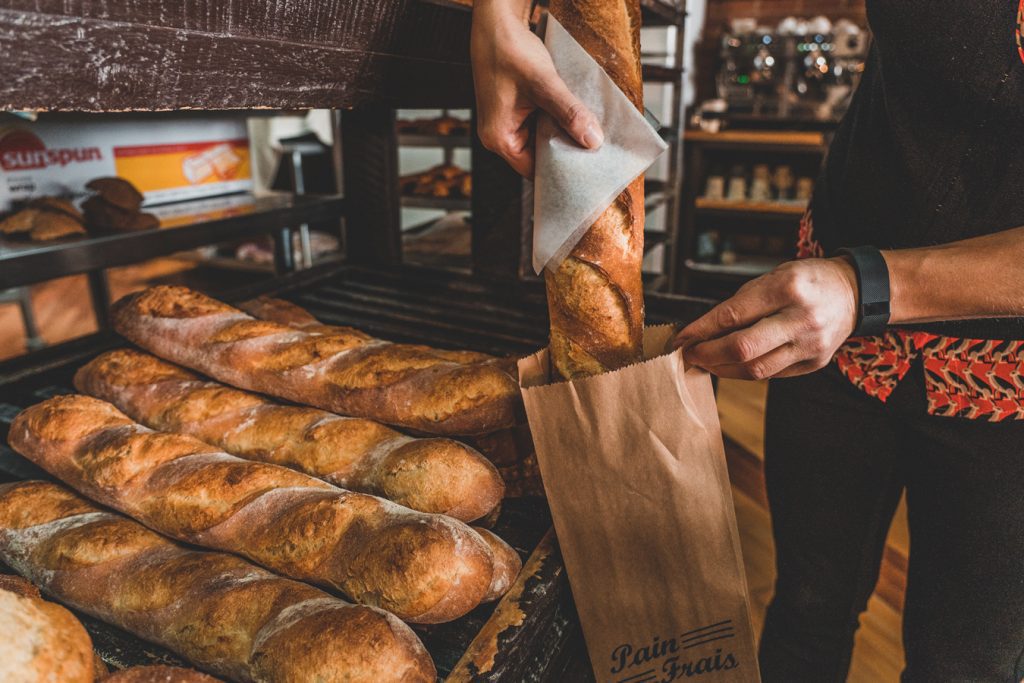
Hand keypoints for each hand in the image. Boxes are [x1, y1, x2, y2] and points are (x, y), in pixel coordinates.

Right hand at [471, 0, 603, 176]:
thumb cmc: (508, 50)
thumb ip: (569, 113)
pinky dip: (554, 120)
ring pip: (540, 139)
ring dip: (560, 132)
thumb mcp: (544, 84)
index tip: (586, 165)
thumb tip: (592, 140)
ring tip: (581, 127)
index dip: (561, 168)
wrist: (496, 24)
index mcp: (499, 138)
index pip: (535, 170)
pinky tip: (569, 113)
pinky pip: (538, 125)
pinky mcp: (513, 111)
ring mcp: (506, 123)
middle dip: (563, 149)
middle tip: (590, 145)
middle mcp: (499, 135)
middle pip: (538, 157)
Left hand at [672, 258, 858, 379]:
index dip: (701, 330)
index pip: (732, 315)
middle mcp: (801, 318)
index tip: (681, 338)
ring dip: (723, 369)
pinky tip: (733, 365)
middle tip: (690, 354)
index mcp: (786, 287)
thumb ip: (742, 303)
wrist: (854, 292)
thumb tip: (703, 330)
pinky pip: (772, 374)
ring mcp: (810, 344)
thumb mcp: (774, 276)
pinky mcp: (815, 362)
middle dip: (708, 354)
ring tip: (706, 362)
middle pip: (742, 348)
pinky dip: (746, 371)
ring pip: (755, 369)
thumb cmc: (806, 281)